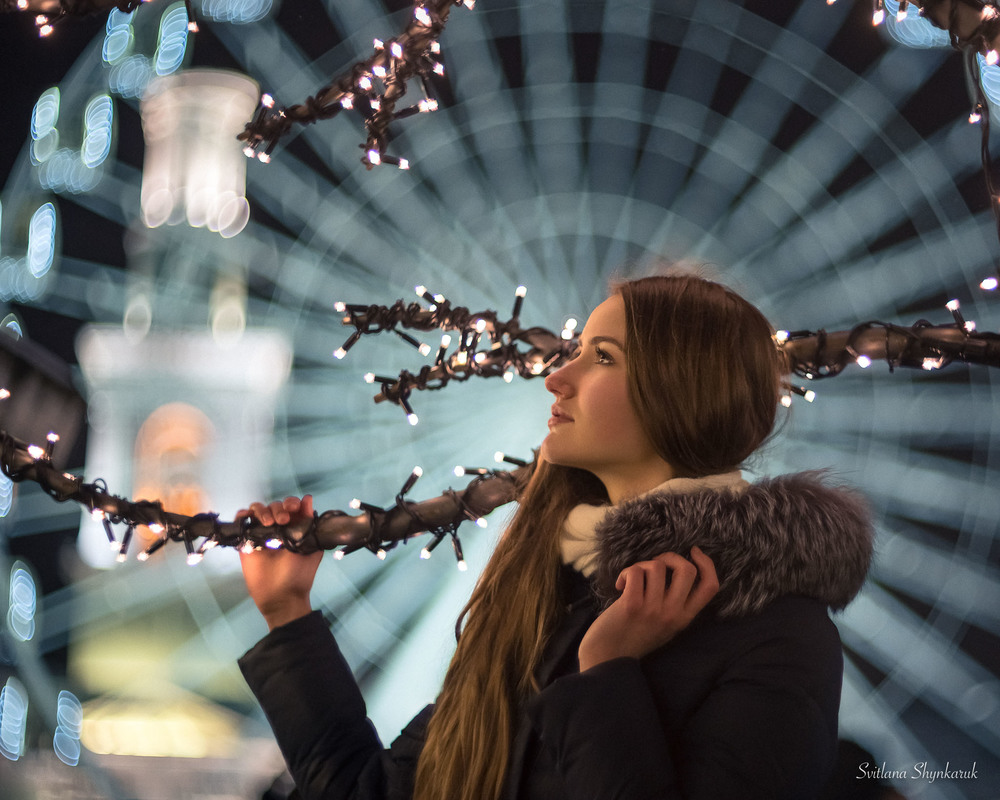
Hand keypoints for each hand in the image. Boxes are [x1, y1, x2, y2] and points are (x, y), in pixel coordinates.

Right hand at [237, 495, 323, 630]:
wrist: (282, 596)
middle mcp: (278, 527)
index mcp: (295, 527)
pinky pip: (242, 522)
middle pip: (274, 505)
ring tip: (269, 522)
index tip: (294, 507)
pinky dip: (243, 515)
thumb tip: (307, 499)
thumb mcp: (311, 546)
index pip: (291, 506)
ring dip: (262, 510)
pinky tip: (249, 518)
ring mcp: (261, 533)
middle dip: (279, 508)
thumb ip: (309, 523)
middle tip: (283, 521)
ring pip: (258, 510)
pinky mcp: (246, 541)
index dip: (292, 502)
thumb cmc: (299, 573)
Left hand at [578, 547, 718, 670]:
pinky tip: (620, 586)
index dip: (707, 563)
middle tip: (656, 565)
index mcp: (684, 618)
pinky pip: (635, 572)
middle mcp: (673, 614)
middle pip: (687, 570)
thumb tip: (676, 567)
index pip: (711, 587)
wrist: (607, 657)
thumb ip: (676, 602)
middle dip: (670, 557)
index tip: (693, 551)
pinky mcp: (632, 605)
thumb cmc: (634, 636)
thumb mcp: (666, 623)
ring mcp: (654, 610)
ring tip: (632, 580)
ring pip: (657, 566)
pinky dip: (625, 573)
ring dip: (641, 566)